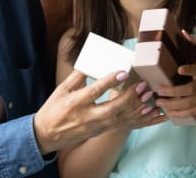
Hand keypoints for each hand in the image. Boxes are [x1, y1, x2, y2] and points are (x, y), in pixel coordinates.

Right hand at [33, 69, 165, 153]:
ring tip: (149, 97)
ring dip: (136, 109)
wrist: (47, 134)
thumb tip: (92, 61)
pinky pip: (119, 126)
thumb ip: (78, 76)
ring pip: (119, 120)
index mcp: (74, 103)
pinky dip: (134, 119)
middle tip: (143, 86)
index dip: (109, 82)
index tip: (123, 72)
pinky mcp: (99, 132)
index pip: (94, 91)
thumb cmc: (53, 109)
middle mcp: (86, 117)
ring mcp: (94, 127)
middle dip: (130, 98)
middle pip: (111, 110)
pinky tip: (145, 112)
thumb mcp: (61, 89)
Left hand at [155, 30, 195, 118]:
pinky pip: (191, 112)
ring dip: (172, 104)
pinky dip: (179, 114)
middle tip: (159, 90)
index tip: (179, 69)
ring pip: (188, 104)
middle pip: (190, 90)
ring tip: (159, 101)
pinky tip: (168, 112)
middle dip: (173, 92)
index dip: (190, 70)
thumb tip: (184, 32)